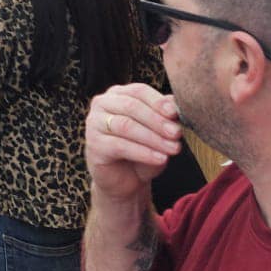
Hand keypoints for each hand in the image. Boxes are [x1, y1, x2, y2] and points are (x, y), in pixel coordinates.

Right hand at [86, 83, 183, 199]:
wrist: (126, 180)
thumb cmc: (143, 150)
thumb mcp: (158, 132)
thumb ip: (165, 116)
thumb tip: (176, 103)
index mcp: (118, 94)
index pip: (139, 91)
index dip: (158, 102)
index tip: (176, 114)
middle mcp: (102, 104)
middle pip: (131, 106)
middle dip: (157, 120)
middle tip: (177, 134)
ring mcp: (94, 123)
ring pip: (126, 125)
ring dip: (153, 138)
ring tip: (173, 149)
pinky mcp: (94, 145)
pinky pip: (120, 146)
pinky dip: (143, 152)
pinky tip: (160, 159)